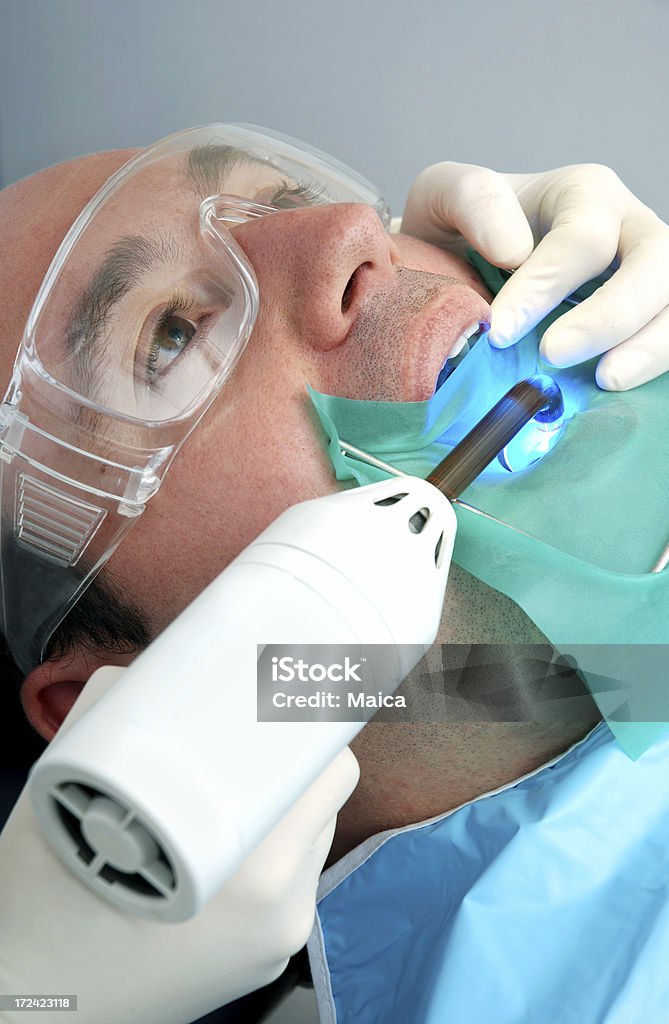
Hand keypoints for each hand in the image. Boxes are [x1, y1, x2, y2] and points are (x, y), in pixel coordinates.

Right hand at [0, 667, 358, 1023]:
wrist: (35, 1001)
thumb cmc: (43, 908)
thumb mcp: (68, 793)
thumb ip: (115, 715)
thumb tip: (158, 673)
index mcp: (251, 873)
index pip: (326, 774)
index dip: (311, 731)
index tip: (287, 709)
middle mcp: (280, 910)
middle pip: (323, 799)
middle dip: (291, 762)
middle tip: (251, 742)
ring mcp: (279, 938)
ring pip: (310, 836)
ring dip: (280, 805)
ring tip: (225, 797)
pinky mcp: (270, 953)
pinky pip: (291, 877)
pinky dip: (265, 848)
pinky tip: (219, 846)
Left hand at [401, 162, 668, 389]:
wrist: (465, 264)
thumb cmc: (463, 233)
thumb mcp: (444, 196)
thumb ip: (472, 201)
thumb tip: (513, 249)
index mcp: (584, 195)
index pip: (581, 239)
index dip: (544, 287)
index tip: (501, 331)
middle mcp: (629, 230)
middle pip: (654, 263)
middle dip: (608, 315)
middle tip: (554, 355)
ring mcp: (648, 276)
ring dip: (650, 345)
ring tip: (605, 380)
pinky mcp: (647, 317)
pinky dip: (653, 362)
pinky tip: (613, 387)